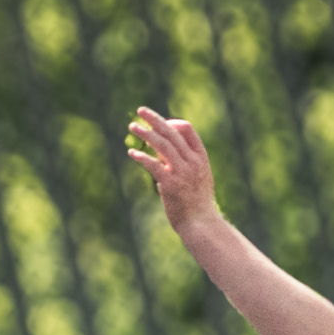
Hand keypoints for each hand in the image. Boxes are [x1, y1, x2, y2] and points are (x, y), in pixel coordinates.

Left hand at [124, 107, 219, 228]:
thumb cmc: (197, 203)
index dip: (171, 123)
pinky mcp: (170, 184)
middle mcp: (192, 161)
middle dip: (155, 119)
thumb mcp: (198, 178)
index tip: (159, 125)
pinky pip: (153, 165)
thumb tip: (162, 155)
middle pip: (172, 132)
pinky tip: (132, 152)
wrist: (201, 224)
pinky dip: (141, 157)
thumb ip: (184, 163)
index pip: (187, 129)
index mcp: (201, 157)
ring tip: (133, 126)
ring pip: (162, 144)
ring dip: (145, 133)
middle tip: (141, 110)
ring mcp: (182, 171)